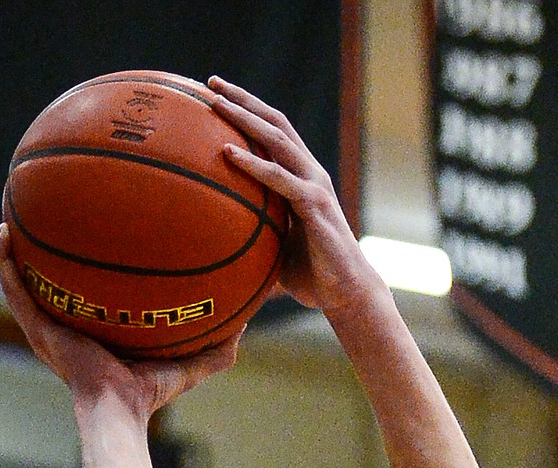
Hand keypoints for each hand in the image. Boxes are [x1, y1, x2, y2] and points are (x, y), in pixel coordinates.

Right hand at [0, 227, 241, 420]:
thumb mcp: (187, 364)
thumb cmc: (148, 394)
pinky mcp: (34, 326)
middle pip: (49, 275)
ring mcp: (45, 324)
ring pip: (21, 274)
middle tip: (49, 204)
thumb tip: (247, 325)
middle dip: (45, 243)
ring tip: (12, 205)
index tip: (93, 227)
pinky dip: (5, 260)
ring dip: (14, 242)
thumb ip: (215, 348)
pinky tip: (5, 231)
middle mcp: (65, 323)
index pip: (85, 290)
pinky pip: (12, 286)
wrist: (119, 411)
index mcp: (93, 328)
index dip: (86, 261)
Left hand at [208, 78, 380, 320]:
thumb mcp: (275, 249)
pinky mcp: (315, 204)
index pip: (274, 133)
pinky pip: (279, 179)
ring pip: (277, 139)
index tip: (216, 94)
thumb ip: (253, 236)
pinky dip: (253, 164)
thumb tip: (217, 248)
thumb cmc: (312, 276)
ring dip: (245, 117)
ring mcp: (315, 185)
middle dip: (242, 100)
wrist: (347, 294)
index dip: (248, 110)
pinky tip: (227, 152)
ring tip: (215, 102)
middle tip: (211, 83)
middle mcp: (310, 173)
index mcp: (302, 177)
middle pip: (274, 123)